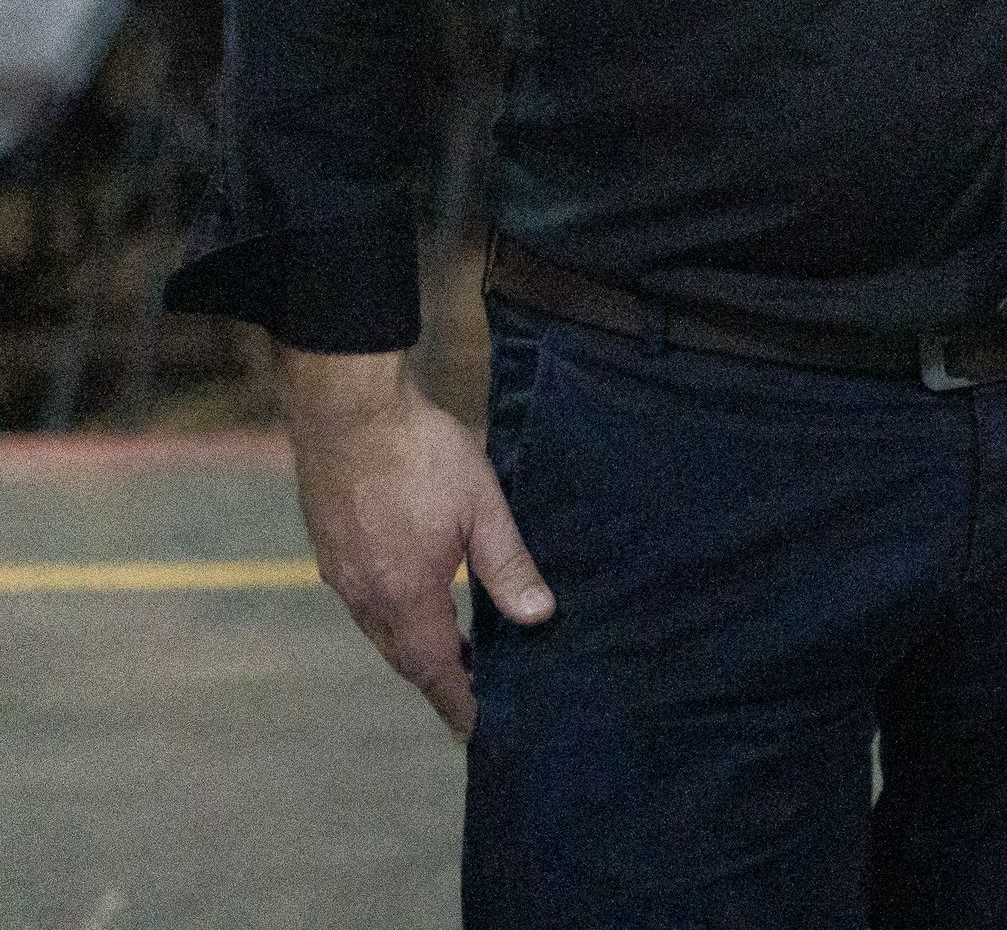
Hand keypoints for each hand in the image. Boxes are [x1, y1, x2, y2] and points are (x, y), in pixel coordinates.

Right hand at [281, 349, 552, 740]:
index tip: (477, 731)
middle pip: (405, 657)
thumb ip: (508, 565)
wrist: (347, 411)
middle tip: (472, 699)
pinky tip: (414, 603)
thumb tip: (539, 617)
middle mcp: (365, 596)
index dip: (459, 701)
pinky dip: (394, 619)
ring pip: (382, 631)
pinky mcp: (331, 549)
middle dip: (439, 681)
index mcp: (406, 594)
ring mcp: (341, 573)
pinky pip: (365, 603)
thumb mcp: (482, 507)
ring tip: (452, 656)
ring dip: (416, 649)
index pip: (435, 669)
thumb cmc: (420, 454)